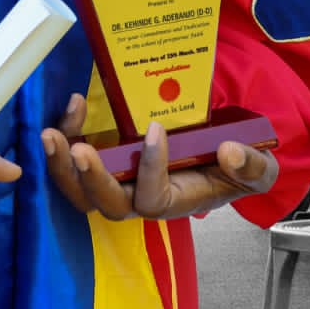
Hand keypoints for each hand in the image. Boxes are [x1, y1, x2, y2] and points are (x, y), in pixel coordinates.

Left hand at [41, 92, 277, 221]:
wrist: (223, 155)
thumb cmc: (236, 167)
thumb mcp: (257, 169)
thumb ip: (251, 166)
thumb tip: (231, 152)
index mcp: (174, 200)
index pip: (153, 199)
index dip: (151, 170)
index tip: (157, 130)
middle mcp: (139, 197)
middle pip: (106, 204)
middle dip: (90, 180)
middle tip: (80, 150)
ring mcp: (118, 180)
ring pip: (81, 189)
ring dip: (62, 164)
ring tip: (52, 133)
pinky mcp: (105, 158)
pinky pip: (76, 157)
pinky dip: (71, 133)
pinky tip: (74, 104)